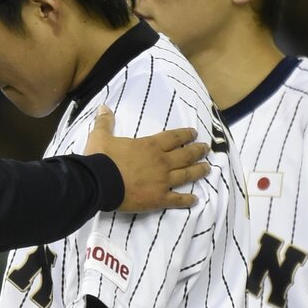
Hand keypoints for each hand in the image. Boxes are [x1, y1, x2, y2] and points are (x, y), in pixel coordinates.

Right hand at [86, 105, 207, 212]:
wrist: (100, 183)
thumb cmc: (101, 159)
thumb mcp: (100, 136)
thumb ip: (105, 123)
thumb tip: (103, 107)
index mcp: (150, 145)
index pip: (174, 137)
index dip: (186, 135)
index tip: (194, 134)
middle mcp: (161, 162)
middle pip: (186, 155)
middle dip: (198, 151)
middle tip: (206, 149)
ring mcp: (163, 181)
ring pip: (187, 175)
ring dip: (199, 171)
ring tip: (207, 169)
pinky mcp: (158, 199)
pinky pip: (177, 199)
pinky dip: (187, 200)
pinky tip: (195, 199)